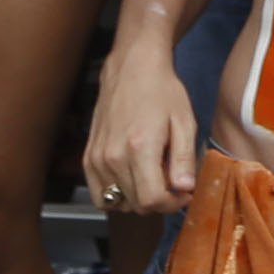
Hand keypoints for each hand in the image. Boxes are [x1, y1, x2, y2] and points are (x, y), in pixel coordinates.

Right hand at [83, 51, 206, 215]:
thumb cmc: (162, 92)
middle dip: (159, 200)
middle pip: (136, 205)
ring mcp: (96, 158)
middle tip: (171, 181)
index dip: (172, 204)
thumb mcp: (185, 122)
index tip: (183, 193)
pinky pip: (99, 194)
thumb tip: (184, 188)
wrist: (132, 68)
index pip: (151, 201)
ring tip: (152, 177)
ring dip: (138, 199)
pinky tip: (133, 177)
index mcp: (140, 148)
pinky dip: (117, 195)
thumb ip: (184, 159)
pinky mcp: (88, 157)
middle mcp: (113, 157)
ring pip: (117, 203)